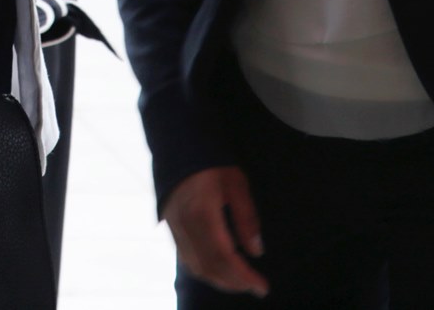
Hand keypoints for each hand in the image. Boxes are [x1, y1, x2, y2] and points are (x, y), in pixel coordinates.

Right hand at [165, 166, 267, 296]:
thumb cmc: (212, 163)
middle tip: (255, 287)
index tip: (262, 286)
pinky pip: (186, 258)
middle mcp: (185, 226)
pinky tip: (220, 270)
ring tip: (240, 282)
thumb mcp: (236, 184)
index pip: (224, 256)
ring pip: (196, 266)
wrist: (179, 147)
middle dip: (234, 282)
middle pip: (210, 267)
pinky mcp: (171, 228)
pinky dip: (205, 270)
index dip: (243, 275)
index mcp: (203, 214)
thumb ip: (247, 218)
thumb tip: (256, 251)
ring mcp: (175, 228)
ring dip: (220, 280)